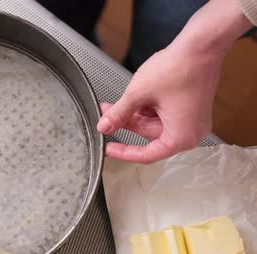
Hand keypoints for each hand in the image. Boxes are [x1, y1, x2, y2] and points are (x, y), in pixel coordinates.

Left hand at [97, 0, 252, 163]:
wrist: (201, 45)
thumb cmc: (178, 68)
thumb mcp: (138, 94)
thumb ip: (119, 114)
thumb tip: (104, 127)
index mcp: (181, 137)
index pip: (147, 155)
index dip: (124, 152)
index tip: (108, 149)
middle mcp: (191, 133)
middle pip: (149, 136)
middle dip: (127, 123)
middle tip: (107, 114)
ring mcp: (193, 120)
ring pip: (155, 124)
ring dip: (136, 114)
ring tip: (116, 103)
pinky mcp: (191, 108)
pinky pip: (165, 114)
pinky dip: (149, 107)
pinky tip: (136, 97)